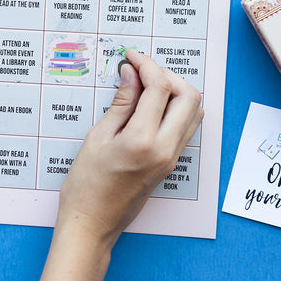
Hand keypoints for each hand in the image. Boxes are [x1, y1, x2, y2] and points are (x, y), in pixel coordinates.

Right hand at [56, 49, 202, 250]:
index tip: (131, 58)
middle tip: (141, 71)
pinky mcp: (170, 164)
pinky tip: (149, 107)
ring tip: (145, 87)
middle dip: (167, 75)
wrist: (92, 223)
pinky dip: (174, 109)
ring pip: (193, 112)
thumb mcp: (97, 138)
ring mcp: (171, 158)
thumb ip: (120, 104)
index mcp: (143, 140)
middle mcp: (165, 149)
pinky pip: (185, 127)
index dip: (146, 65)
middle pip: (188, 96)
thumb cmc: (86, 185)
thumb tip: (131, 75)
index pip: (159, 88)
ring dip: (175, 92)